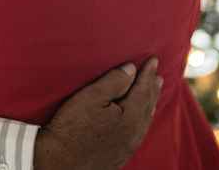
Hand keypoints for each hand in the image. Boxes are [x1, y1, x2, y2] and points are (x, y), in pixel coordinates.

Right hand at [33, 58, 161, 169]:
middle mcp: (133, 133)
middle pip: (147, 105)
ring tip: (153, 94)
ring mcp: (128, 146)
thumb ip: (113, 82)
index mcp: (129, 116)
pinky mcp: (120, 156)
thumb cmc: (70, 129)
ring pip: (145, 121)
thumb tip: (131, 69)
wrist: (60, 164)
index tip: (154, 60)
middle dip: (152, 89)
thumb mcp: (90, 97)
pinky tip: (140, 120)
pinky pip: (139, 134)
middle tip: (158, 76)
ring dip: (150, 104)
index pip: (143, 89)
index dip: (147, 74)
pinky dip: (143, 121)